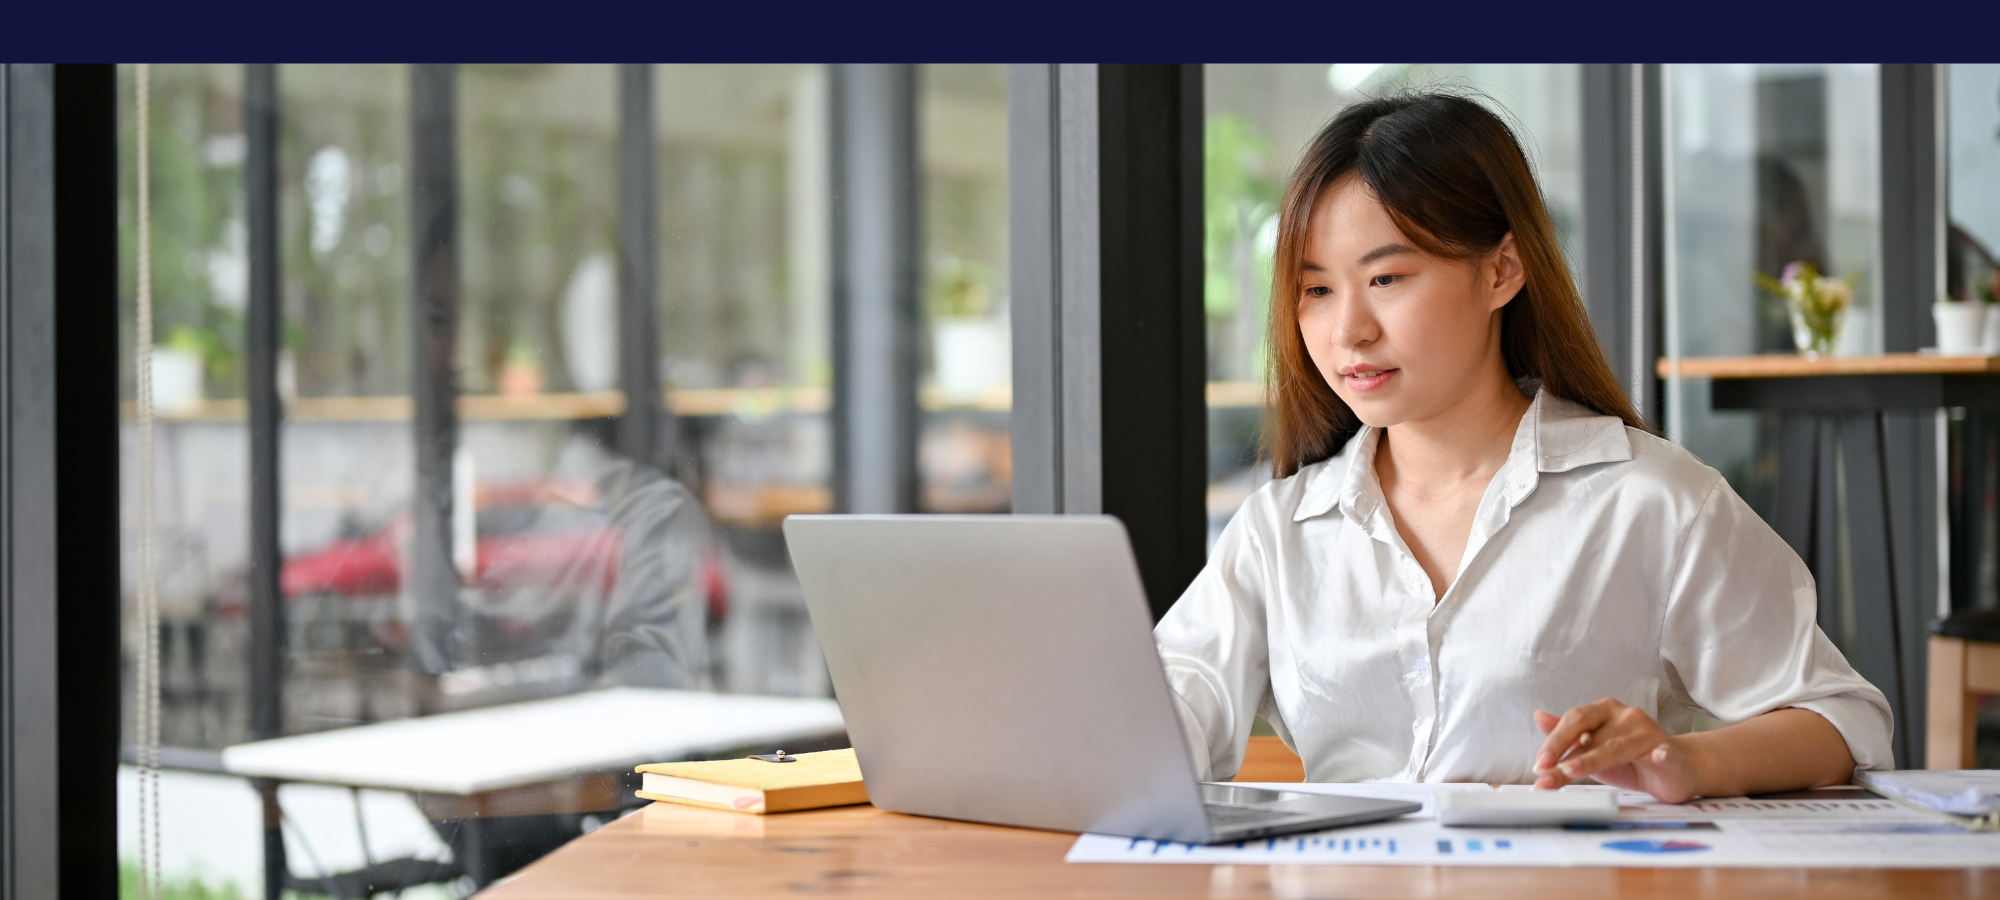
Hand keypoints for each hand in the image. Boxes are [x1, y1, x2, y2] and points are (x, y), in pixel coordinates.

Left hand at [1532, 698, 1703, 802]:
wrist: (1676, 768)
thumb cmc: (1631, 759)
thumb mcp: (1593, 749)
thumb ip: (1567, 737)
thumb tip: (1539, 716)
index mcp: (1605, 711)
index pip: (1573, 721)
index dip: (1553, 742)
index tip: (1538, 764)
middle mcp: (1626, 716)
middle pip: (1590, 731)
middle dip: (1564, 751)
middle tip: (1546, 771)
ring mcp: (1648, 732)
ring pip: (1616, 747)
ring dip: (1591, 759)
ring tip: (1570, 771)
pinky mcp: (1669, 752)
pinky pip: (1662, 753)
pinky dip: (1659, 755)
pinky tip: (1657, 757)